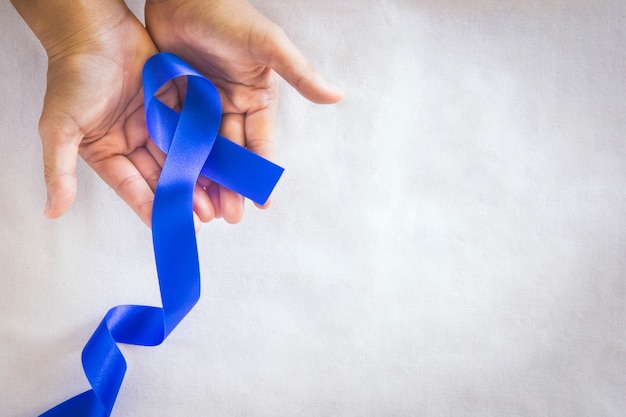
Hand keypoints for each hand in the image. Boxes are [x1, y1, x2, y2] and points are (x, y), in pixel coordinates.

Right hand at [11, 0, 212, 227]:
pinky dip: (205, 145)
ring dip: (198, 176)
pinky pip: (191, 129)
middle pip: (161, 176)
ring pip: (180, 156)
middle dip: (182, 196)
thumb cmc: (72, 74)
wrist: (93, 27)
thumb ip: (59, 170)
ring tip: (218, 197)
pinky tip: (221, 162)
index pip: (132, 187)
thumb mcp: (59, 127)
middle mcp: (133, 141)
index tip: (173, 226)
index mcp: (107, 151)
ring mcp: (155, 123)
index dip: (152, 207)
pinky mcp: (173, 104)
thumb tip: (51, 211)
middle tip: (205, 216)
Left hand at [145, 0, 343, 222]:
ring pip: (205, 151)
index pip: (261, 143)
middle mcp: (232, 107)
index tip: (262, 203)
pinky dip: (179, 157)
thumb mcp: (267, 44)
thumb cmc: (228, 14)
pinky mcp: (177, 102)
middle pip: (233, 154)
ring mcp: (203, 106)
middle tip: (228, 217)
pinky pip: (179, 135)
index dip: (261, 173)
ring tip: (202, 210)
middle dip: (232, 185)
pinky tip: (175, 181)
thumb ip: (299, 72)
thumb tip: (337, 96)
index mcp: (257, 98)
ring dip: (205, 179)